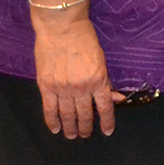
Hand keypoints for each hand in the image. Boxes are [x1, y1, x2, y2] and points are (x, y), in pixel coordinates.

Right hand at [29, 12, 123, 138]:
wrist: (62, 28)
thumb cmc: (85, 40)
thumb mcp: (101, 60)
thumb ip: (106, 81)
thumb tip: (117, 98)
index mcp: (98, 80)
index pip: (105, 107)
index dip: (107, 121)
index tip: (107, 131)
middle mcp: (81, 88)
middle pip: (85, 114)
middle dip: (86, 127)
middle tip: (85, 135)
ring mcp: (62, 89)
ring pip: (67, 115)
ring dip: (70, 128)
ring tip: (71, 135)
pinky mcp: (46, 86)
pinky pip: (49, 109)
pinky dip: (52, 121)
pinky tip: (55, 129)